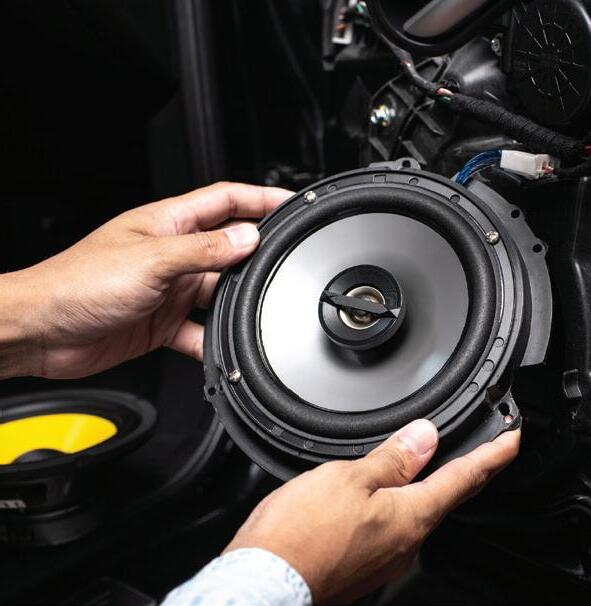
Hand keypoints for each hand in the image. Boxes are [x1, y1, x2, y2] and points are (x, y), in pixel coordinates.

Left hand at [0, 182, 292, 378]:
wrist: (39, 332)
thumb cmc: (76, 284)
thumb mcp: (151, 261)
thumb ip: (204, 250)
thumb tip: (248, 238)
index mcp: (168, 224)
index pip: (226, 201)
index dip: (261, 198)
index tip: (292, 204)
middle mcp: (172, 254)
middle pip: (229, 249)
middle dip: (257, 256)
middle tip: (283, 265)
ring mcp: (169, 289)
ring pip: (220, 292)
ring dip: (237, 303)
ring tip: (254, 310)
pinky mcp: (163, 322)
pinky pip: (202, 331)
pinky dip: (215, 340)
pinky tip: (223, 347)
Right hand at [225, 420, 520, 603]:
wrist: (261, 583)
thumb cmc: (300, 535)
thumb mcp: (349, 478)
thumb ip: (392, 458)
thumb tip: (425, 437)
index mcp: (411, 516)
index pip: (466, 478)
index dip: (494, 455)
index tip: (513, 441)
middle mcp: (406, 543)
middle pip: (447, 497)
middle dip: (467, 471)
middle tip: (484, 450)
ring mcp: (385, 559)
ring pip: (416, 513)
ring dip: (425, 487)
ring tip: (428, 464)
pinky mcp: (363, 567)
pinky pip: (390, 528)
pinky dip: (395, 506)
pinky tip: (379, 499)